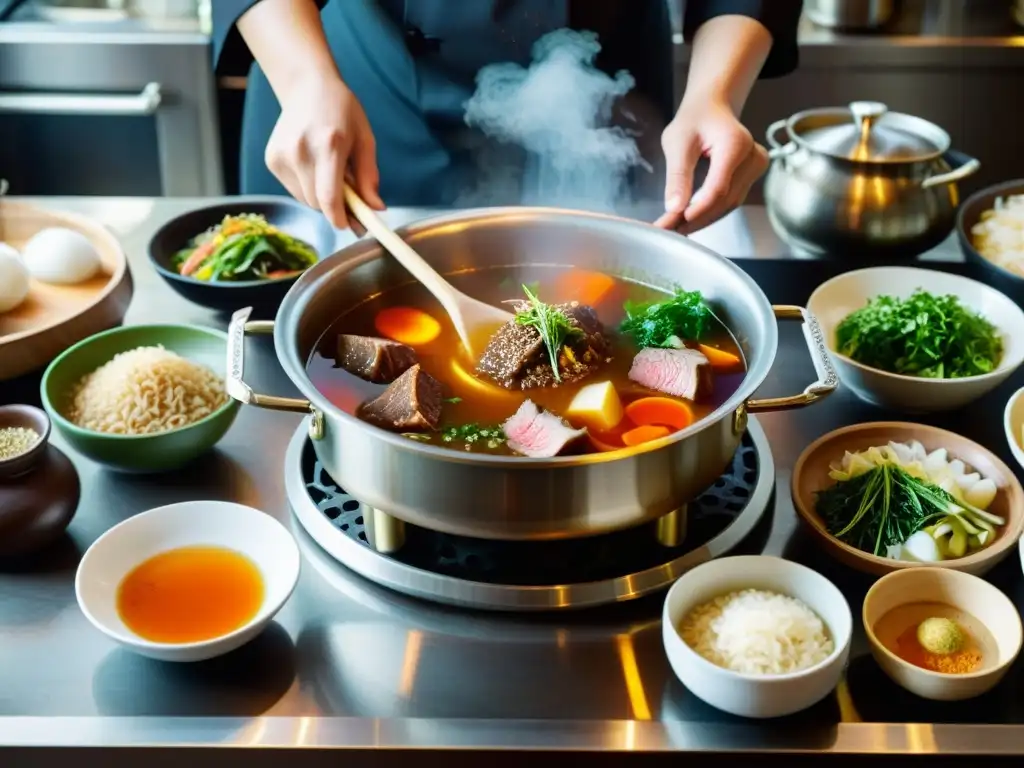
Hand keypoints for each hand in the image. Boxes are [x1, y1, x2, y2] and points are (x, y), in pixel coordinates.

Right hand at [265, 73, 383, 229]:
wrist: (306, 87)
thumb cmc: (342, 111)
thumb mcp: (365, 140)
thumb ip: (369, 177)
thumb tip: (376, 209)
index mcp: (328, 145)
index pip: (328, 198)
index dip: (340, 219)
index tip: (351, 226)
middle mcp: (300, 152)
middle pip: (317, 203)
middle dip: (335, 209)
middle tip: (351, 202)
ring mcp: (282, 156)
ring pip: (305, 199)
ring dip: (321, 198)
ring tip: (331, 176)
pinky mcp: (272, 160)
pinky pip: (294, 189)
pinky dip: (308, 188)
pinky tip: (314, 168)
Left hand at [655, 94, 768, 233]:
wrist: (713, 108)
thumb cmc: (694, 120)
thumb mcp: (677, 142)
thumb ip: (677, 175)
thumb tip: (674, 208)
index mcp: (736, 144)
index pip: (718, 187)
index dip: (698, 209)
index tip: (675, 221)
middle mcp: (753, 157)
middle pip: (725, 200)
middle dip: (696, 219)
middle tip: (667, 229)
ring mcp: (756, 167)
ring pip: (729, 205)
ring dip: (702, 219)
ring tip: (675, 227)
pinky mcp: (752, 176)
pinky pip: (731, 201)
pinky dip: (710, 212)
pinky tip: (690, 219)